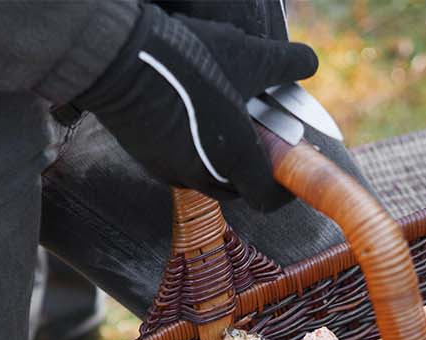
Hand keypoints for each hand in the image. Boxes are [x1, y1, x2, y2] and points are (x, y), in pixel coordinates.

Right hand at [73, 4, 316, 210]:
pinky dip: (195, 150)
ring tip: (226, 117)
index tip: (290, 166)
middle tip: (260, 134)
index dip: (285, 189)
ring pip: (209, 177)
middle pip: (239, 188)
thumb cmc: (184, 60)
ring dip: (224, 158)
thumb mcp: (244, 55)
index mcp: (232, 159)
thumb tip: (310, 61)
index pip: (267, 198)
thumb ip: (283, 64)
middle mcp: (202, 175)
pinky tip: (194, 114)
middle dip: (254, 168)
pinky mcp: (147, 160)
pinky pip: (181, 165)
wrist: (116, 60)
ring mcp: (170, 171)